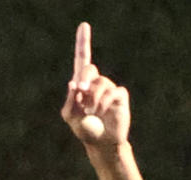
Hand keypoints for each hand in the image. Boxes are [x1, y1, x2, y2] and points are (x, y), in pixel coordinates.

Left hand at [61, 22, 129, 147]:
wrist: (101, 143)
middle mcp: (97, 83)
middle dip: (85, 79)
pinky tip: (100, 112)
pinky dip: (104, 102)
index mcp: (82, 85)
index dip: (83, 43)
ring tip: (92, 112)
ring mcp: (110, 89)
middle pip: (90, 68)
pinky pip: (114, 91)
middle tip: (82, 92)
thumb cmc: (84, 129)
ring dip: (94, 98)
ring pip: (101, 83)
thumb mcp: (70, 116)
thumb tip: (74, 83)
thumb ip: (70, 101)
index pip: (82, 60)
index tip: (83, 25)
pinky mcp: (120, 97)